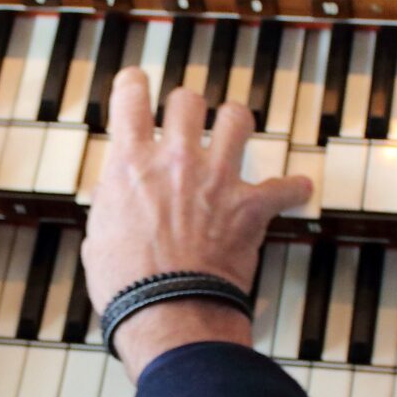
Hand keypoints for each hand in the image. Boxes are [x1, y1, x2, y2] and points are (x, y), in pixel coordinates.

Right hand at [82, 69, 312, 377]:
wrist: (168, 313)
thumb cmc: (128, 285)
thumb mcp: (98, 237)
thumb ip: (110, 204)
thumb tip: (115, 193)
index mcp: (131, 165)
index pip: (130, 98)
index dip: (133, 84)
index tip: (137, 83)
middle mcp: (176, 161)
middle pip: (188, 100)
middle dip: (188, 106)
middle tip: (187, 120)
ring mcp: (216, 179)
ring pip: (237, 119)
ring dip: (236, 123)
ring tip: (235, 132)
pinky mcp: (249, 207)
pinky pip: (284, 188)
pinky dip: (293, 189)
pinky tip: (298, 189)